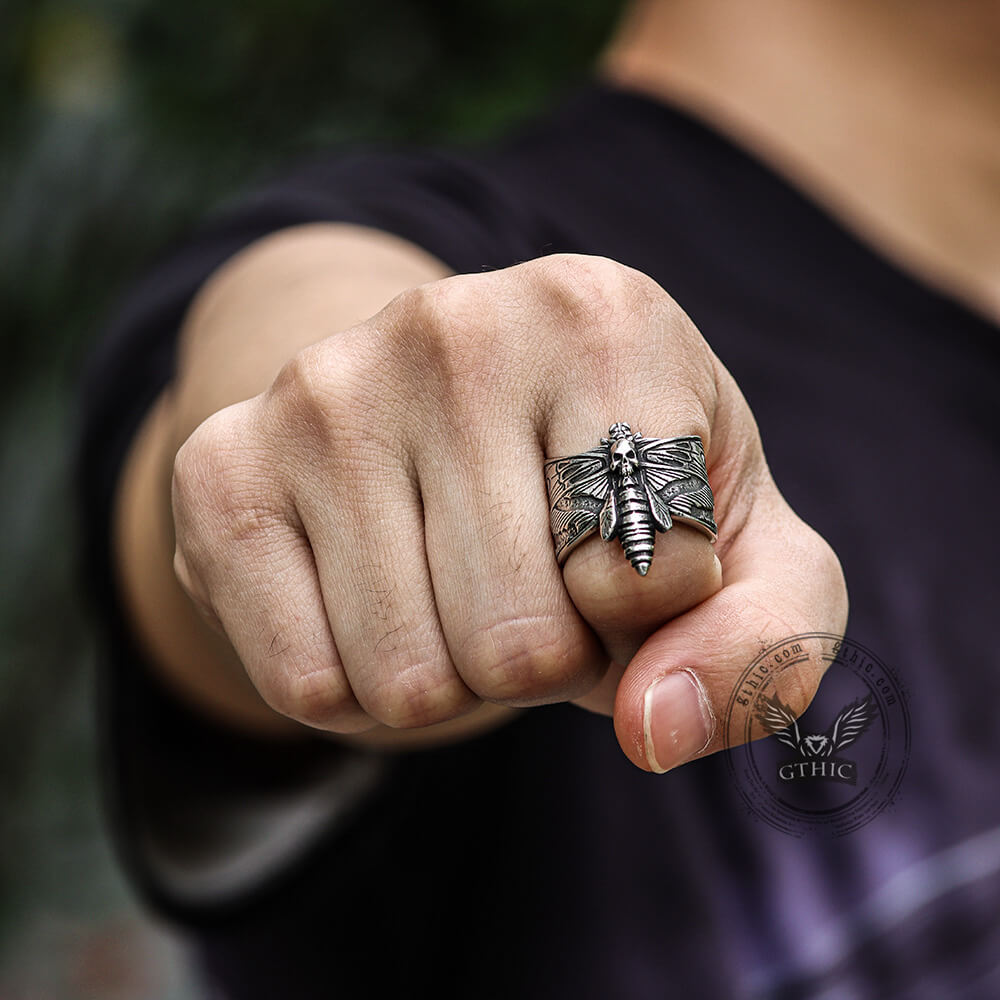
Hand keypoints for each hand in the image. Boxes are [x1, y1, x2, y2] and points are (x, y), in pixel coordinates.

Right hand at [171, 253, 846, 770]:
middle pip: (522, 644)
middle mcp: (454, 326)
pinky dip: (360, 690)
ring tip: (453, 582)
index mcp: (604, 317)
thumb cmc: (611, 490)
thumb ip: (765, 643)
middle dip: (545, 658)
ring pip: (412, 679)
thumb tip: (654, 727)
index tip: (615, 545)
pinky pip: (307, 684)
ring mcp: (323, 388)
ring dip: (454, 677)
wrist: (445, 415)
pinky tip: (373, 596)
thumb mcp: (735, 549)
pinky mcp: (223, 464)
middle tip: (528, 578)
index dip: (645, 612)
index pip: (651, 578)